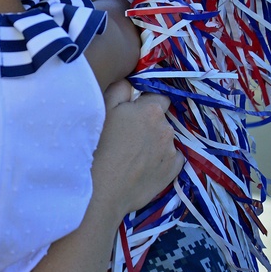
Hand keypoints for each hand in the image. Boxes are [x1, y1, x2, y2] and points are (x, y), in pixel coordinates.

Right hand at [91, 80, 182, 222]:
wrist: (101, 189)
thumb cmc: (98, 145)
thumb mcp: (102, 109)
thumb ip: (120, 89)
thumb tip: (131, 82)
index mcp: (151, 110)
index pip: (158, 96)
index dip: (144, 103)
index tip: (131, 113)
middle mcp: (167, 128)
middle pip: (161, 119)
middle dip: (148, 124)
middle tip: (127, 136)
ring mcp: (172, 151)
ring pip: (165, 140)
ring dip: (154, 142)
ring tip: (132, 155)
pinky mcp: (173, 172)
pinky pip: (171, 159)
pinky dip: (160, 160)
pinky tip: (143, 167)